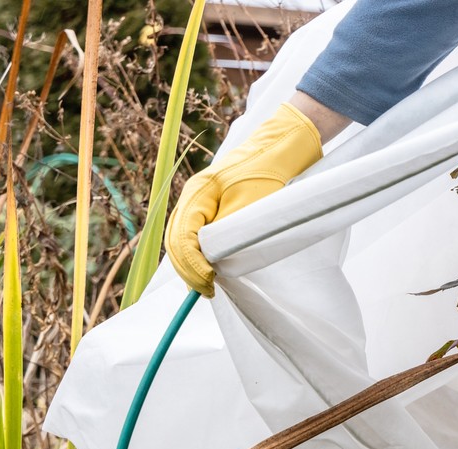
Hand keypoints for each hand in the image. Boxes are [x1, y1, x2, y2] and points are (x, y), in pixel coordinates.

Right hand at [165, 102, 323, 296]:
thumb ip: (229, 231)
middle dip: (189, 269)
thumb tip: (212, 260)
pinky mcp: (211, 206)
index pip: (182, 237)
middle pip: (177, 240)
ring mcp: (199, 201)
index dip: (193, 264)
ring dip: (191, 264)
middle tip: (207, 290)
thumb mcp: (250, 204)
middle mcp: (192, 197)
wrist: (281, 148)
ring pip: (183, 238)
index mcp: (197, 193)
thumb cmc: (269, 173)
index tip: (209, 282)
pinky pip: (195, 234)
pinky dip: (197, 254)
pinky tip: (207, 270)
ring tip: (204, 285)